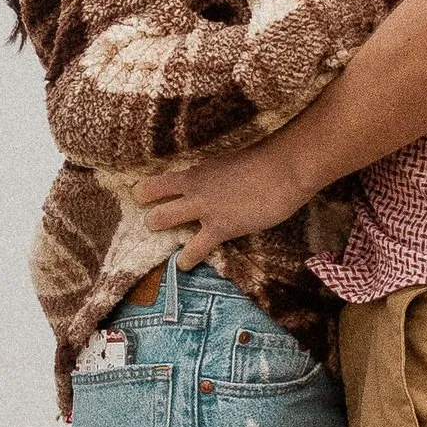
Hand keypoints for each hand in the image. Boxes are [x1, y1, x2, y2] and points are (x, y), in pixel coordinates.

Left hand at [133, 135, 302, 270]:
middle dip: (148, 208)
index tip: (142, 198)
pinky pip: (194, 249)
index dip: (147, 190)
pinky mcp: (219, 228)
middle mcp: (193, 187)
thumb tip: (216, 184)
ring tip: (160, 238)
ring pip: (161, 218)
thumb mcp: (232, 164)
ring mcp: (203, 208)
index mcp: (198, 171)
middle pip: (152, 196)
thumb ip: (217, 177)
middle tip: (150, 221)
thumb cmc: (267, 161)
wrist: (284, 170)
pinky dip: (187, 259)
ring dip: (158, 227)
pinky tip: (183, 265)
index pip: (160, 181)